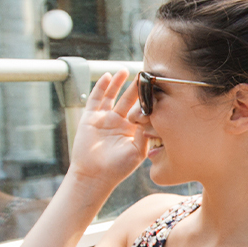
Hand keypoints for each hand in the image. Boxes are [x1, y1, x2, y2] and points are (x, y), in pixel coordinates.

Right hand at [68, 70, 148, 188]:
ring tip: (126, 70)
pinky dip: (101, 87)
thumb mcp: (137, 151)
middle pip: (129, 100)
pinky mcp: (90, 118)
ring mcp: (104, 119)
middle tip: (145, 73)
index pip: (142, 110)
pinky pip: (96, 99)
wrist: (94, 176)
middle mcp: (119, 123)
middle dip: (136, 87)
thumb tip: (152, 116)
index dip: (148, 99)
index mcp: (132, 131)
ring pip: (113, 96)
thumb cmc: (118, 168)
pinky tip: (108, 76)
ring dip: (119, 83)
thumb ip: (145, 134)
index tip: (157, 86)